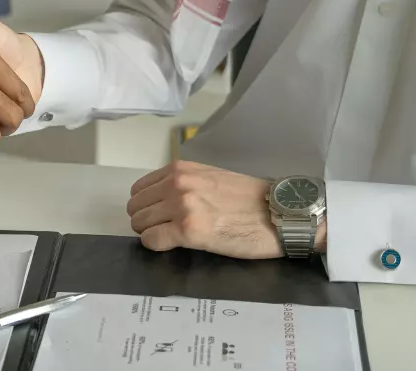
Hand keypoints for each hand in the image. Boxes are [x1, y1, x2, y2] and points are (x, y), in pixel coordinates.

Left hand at [126, 161, 324, 258]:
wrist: (279, 213)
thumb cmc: (250, 199)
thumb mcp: (211, 179)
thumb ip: (184, 184)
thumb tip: (160, 201)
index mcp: (181, 169)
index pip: (140, 189)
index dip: (147, 206)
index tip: (159, 216)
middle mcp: (177, 183)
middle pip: (136, 207)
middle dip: (146, 221)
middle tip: (165, 230)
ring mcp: (181, 206)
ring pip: (140, 224)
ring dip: (151, 233)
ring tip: (172, 238)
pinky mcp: (188, 230)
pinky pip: (152, 240)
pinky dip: (156, 245)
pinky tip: (172, 245)